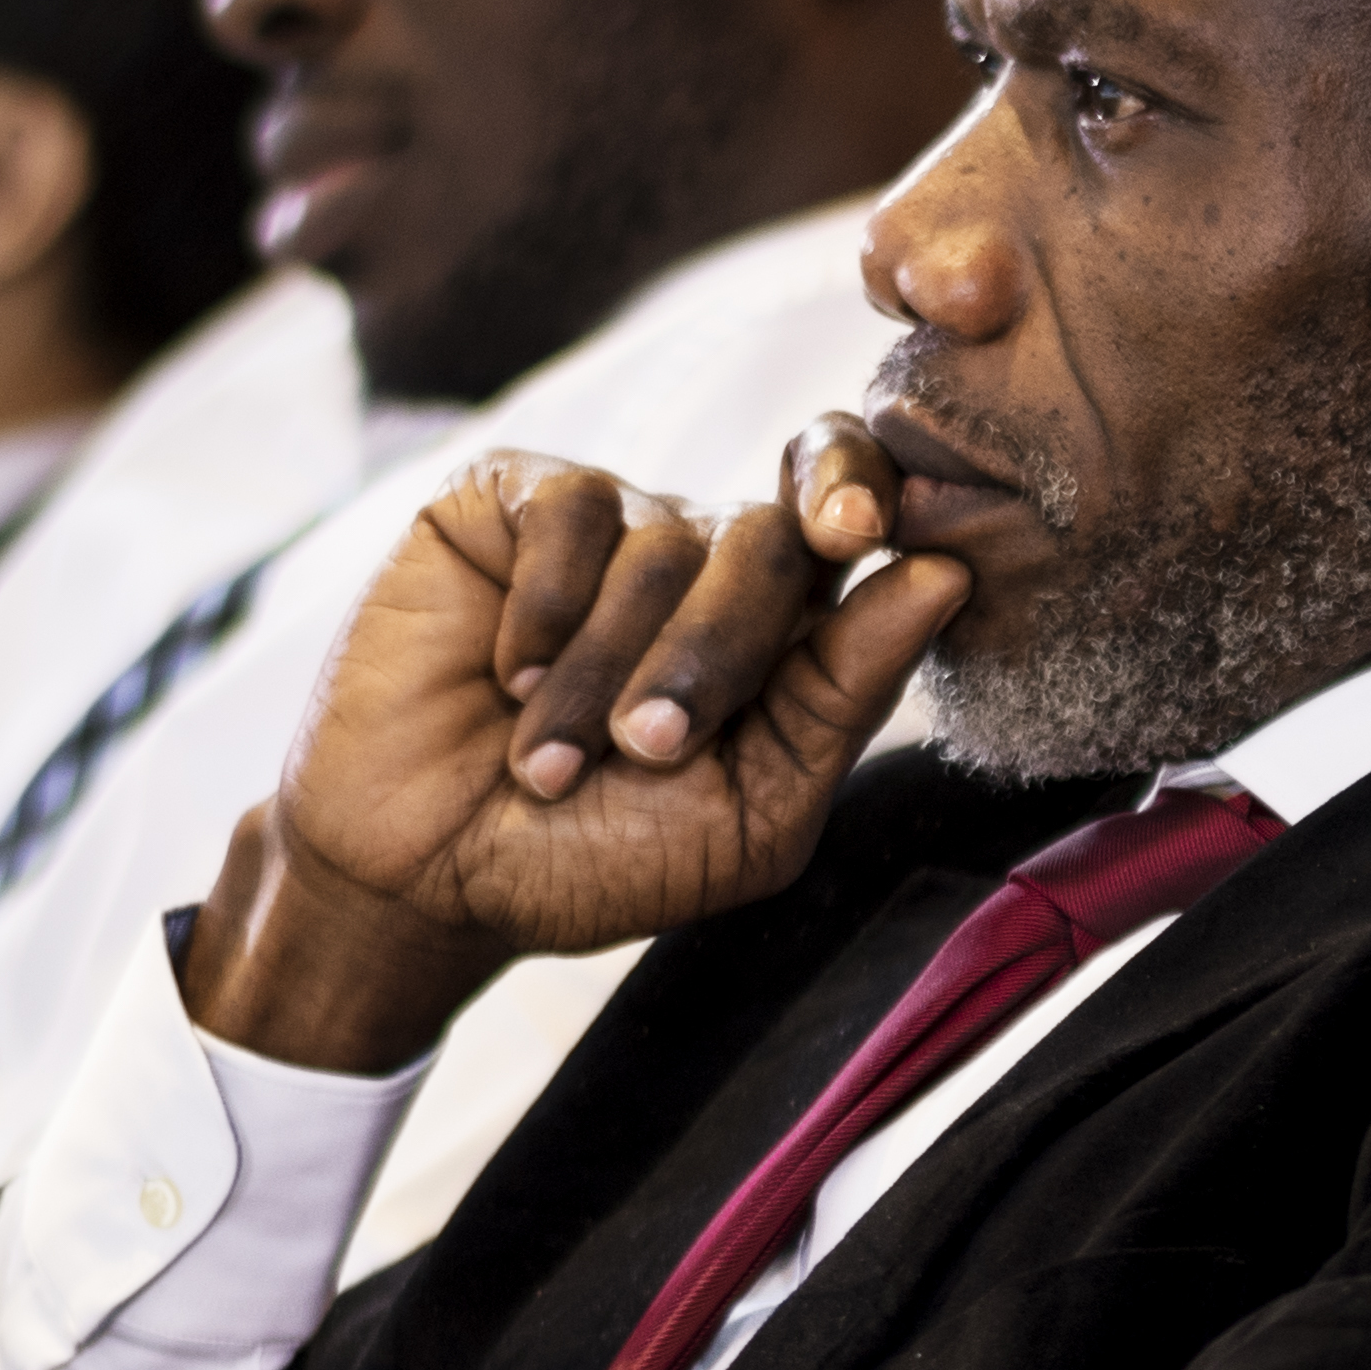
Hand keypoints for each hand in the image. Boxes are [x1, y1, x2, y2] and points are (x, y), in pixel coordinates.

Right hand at [218, 434, 969, 1065]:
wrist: (426, 877)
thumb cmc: (595, 859)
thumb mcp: (751, 811)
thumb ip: (846, 697)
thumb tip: (944, 574)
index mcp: (784, 624)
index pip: (857, 506)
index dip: (863, 493)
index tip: (856, 530)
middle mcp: (704, 554)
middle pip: (772, 539)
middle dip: (713, 657)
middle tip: (645, 750)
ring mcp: (609, 520)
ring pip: (664, 542)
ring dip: (603, 674)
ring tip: (543, 761)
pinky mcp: (505, 499)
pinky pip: (569, 511)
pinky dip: (544, 611)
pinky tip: (505, 677)